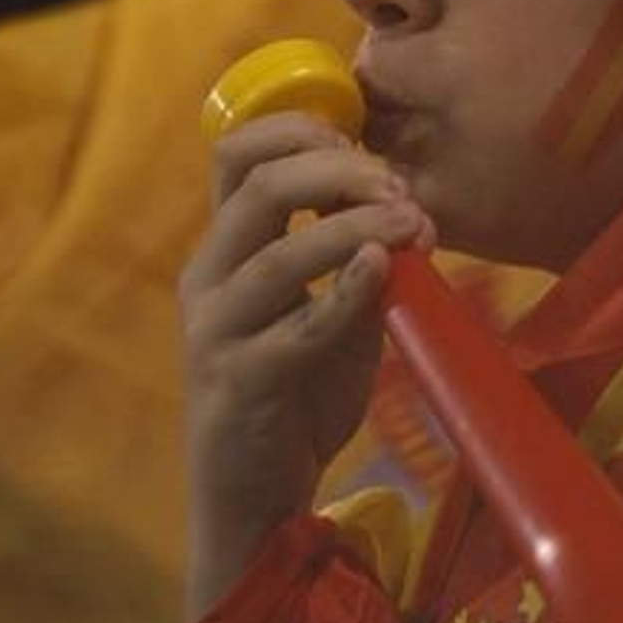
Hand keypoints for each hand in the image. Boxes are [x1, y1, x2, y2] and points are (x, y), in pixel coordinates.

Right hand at [177, 112, 433, 621]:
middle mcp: (209, 277)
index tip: (365, 141)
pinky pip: (296, 326)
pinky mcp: (239, 382)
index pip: (238, 155)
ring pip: (279, 252)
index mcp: (225, 248)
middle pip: (259, 185)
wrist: (260, 492)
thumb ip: (356, 256)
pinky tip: (382, 267)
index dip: (301, 130)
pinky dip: (345, 289)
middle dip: (339, 169)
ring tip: (412, 224)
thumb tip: (412, 205)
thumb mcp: (332, 308)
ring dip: (356, 225)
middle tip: (399, 186)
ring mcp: (218, 330)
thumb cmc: (299, 390)